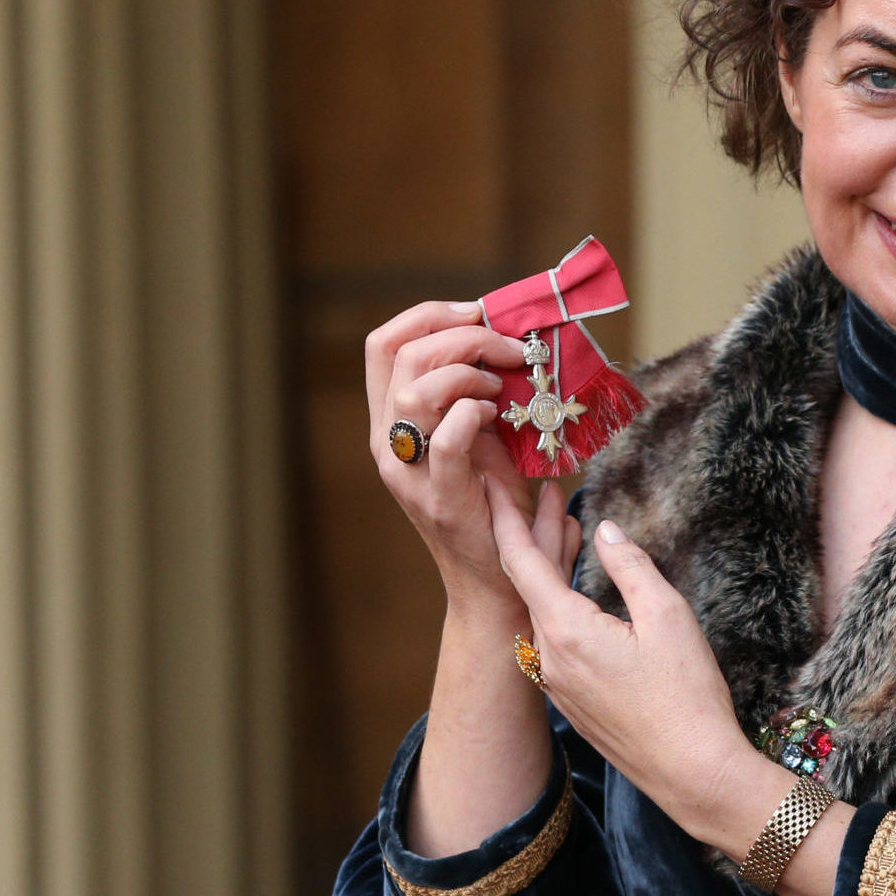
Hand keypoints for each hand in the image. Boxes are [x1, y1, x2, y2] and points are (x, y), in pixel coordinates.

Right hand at [365, 298, 545, 608]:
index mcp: (390, 420)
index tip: (480, 313)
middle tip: (510, 350)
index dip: (431, 315)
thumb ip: (479, 392)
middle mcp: (388, 442)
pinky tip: (498, 418)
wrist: (496, 582)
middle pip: (402, 352)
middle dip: (465, 335)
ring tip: (502, 390)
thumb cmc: (496, 506)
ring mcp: (408, 471)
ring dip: (472, 373)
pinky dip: (476, 414)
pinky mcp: (440, 497)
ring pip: (417, 388)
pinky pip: (448, 438)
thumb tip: (511, 338)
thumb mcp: (482, 437)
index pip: (384, 343)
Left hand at [490, 495, 754, 825]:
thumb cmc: (686, 696)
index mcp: (566, 631)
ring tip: (562, 533)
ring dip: (548, 573)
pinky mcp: (573, 704)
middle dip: (532, 537)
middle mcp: (548, 658)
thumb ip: (631, 566)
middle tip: (537, 496)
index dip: (506, 519)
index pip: (522, 562)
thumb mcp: (668, 616)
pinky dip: (561, 607)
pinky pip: (556, 643)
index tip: (494, 483)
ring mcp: (558, 685)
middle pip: (529, 586)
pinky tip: (579, 593)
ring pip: (543, 615)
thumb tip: (606, 532)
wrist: (692, 773)